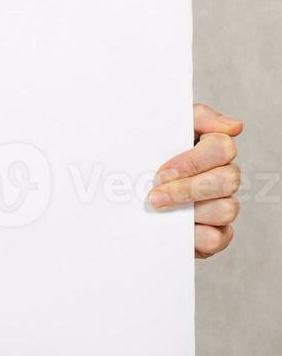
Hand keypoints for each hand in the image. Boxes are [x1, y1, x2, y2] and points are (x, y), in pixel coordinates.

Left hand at [147, 104, 242, 258]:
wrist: (122, 189)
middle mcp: (223, 177)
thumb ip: (196, 117)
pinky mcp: (215, 233)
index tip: (162, 172)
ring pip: (226, 209)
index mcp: (212, 150)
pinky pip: (218, 238)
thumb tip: (233, 126)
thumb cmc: (147, 155)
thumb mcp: (162, 127)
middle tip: (154, 195)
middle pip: (228, 180)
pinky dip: (195, 236)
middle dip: (187, 189)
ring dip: (189, 211)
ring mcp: (221, 205)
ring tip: (158, 210)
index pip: (223, 147)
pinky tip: (174, 228)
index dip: (193, 161)